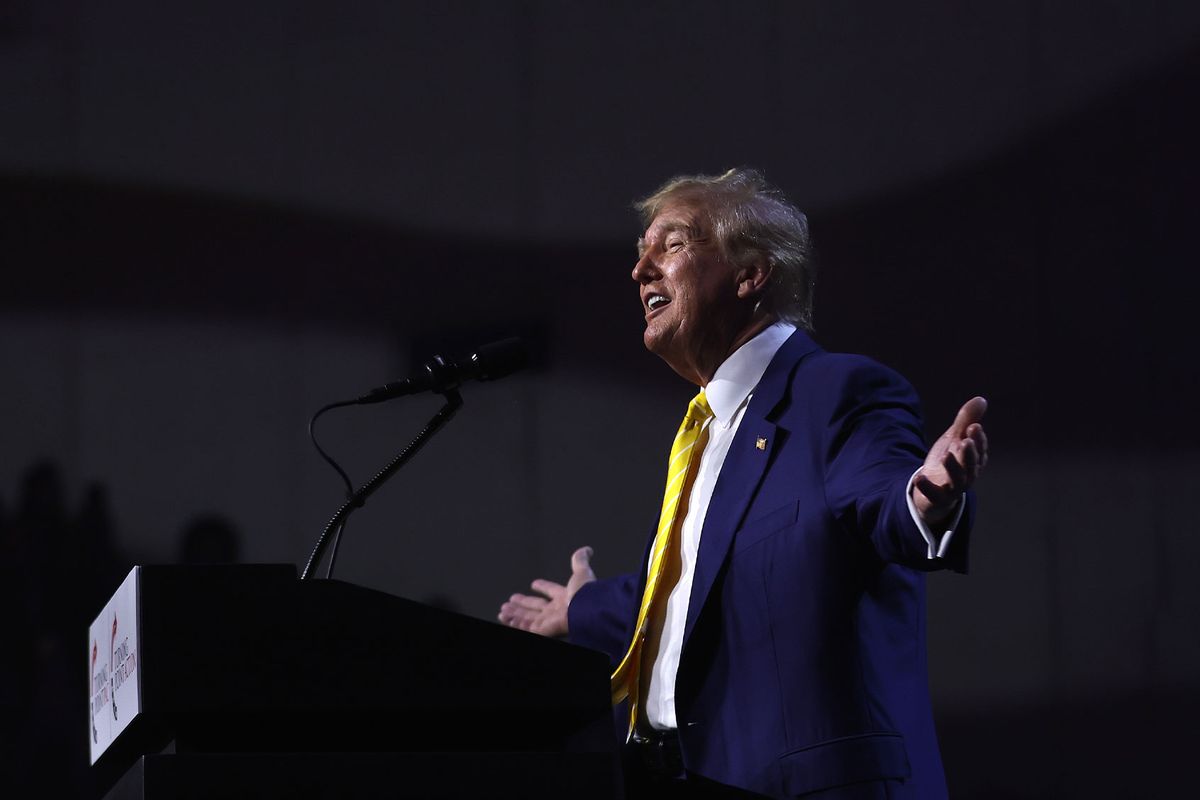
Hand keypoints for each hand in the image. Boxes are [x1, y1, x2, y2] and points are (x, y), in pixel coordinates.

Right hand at [498, 546, 595, 636]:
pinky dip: (516, 624)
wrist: (587, 610)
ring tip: (503, 611)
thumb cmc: (585, 593)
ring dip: (515, 614)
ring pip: (528, 618)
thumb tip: (587, 549)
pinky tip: (507, 619)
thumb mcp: (581, 573)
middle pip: (535, 606)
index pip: (551, 591)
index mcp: (565, 596)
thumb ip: (580, 561)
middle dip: (523, 603)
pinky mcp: (543, 630)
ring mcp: (549, 621)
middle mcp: (557, 610)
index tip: (534, 583)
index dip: (543, 587)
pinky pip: (526, 628)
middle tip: (511, 600)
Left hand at [913, 396, 988, 524]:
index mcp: (973, 460)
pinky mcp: (937, 498)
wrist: (933, 490)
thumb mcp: (954, 438)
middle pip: (971, 465)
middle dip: (969, 453)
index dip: (978, 439)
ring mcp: (952, 488)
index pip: (979, 449)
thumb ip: (966, 420)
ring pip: (957, 480)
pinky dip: (927, 487)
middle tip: (966, 440)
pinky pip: (934, 495)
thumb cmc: (948, 461)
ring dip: (953, 467)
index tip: (974, 426)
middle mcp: (967, 475)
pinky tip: (919, 477)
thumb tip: (981, 399)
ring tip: (946, 455)